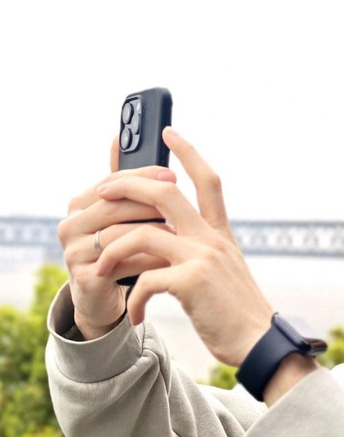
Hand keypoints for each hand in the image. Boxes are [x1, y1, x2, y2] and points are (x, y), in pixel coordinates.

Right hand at [58, 137, 178, 337]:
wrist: (103, 300)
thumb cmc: (118, 251)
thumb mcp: (121, 216)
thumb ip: (122, 182)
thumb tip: (118, 136)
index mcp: (80, 204)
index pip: (111, 181)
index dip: (142, 175)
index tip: (172, 174)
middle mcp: (70, 225)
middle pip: (114, 205)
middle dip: (150, 202)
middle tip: (180, 201)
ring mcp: (73, 253)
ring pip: (119, 234)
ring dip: (153, 233)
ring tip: (181, 232)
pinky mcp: (85, 278)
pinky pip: (122, 263)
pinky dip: (149, 260)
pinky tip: (171, 260)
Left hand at [93, 127, 274, 366]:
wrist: (260, 343)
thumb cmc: (239, 314)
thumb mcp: (225, 273)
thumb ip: (204, 253)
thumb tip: (170, 244)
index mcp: (220, 234)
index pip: (207, 180)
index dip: (188, 152)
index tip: (168, 133)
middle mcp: (211, 238)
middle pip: (164, 191)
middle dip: (127, 185)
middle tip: (101, 191)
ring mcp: (201, 258)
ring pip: (141, 234)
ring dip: (111, 250)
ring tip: (99, 269)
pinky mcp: (191, 283)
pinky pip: (145, 281)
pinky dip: (133, 299)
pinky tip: (135, 316)